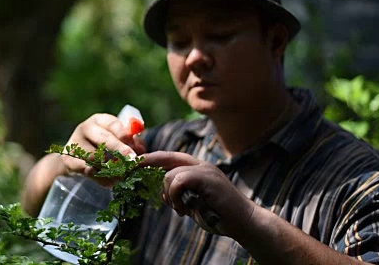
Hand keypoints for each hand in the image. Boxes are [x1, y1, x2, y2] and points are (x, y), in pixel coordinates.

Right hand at [61, 113, 145, 180]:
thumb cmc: (104, 149)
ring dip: (109, 168)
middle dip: (119, 149)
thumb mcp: (118, 141)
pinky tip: (108, 181)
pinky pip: (84, 168)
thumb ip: (132, 143)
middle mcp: (86, 128)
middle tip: (131, 160)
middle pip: (104, 138)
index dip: (125, 136)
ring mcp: (74, 142)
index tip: (135, 147)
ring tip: (121, 176)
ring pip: (95, 157)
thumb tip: (140, 149)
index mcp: (100, 120)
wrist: (77, 160)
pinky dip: (98, 176)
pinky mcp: (67, 158)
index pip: (113, 124)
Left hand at [140, 151, 254, 237]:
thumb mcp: (194, 202)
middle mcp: (201, 165)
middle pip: (167, 157)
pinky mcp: (207, 178)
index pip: (170, 157)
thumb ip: (179, 194)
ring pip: (171, 174)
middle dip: (148, 162)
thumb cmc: (218, 214)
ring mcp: (205, 170)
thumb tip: (161, 192)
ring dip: (169, 195)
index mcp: (198, 168)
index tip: (135, 163)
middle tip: (134, 170)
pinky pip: (179, 181)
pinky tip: (185, 210)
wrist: (244, 222)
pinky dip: (176, 197)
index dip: (152, 159)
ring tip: (181, 210)